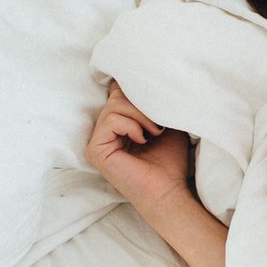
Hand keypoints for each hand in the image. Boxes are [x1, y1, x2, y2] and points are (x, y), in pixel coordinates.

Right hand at [86, 81, 191, 211]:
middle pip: (116, 96)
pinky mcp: (95, 150)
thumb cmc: (170, 161)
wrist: (169, 190)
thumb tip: (146, 76)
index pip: (118, 93)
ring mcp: (97, 142)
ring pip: (114, 106)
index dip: (136, 92)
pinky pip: (111, 120)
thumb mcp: (165, 121)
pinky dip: (132, 126)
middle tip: (159, 125)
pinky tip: (143, 141)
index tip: (156, 101)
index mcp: (117, 126)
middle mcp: (104, 133)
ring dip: (140, 116)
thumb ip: (153, 101)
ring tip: (154, 133)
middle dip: (141, 104)